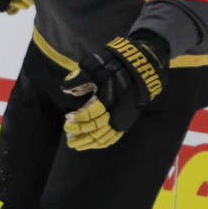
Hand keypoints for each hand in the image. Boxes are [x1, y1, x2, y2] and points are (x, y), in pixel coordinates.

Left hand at [61, 34, 167, 149]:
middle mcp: (119, 111)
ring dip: (88, 142)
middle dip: (80, 133)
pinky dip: (100, 143)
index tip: (67, 116)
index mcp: (112, 98)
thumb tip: (64, 88)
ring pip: (104, 137)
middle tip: (66, 131)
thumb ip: (80, 77)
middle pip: (97, 129)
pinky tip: (89, 144)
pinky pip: (113, 137)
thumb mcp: (97, 65)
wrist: (143, 66)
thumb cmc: (116, 64)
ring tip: (73, 143)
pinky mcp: (127, 121)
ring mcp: (124, 118)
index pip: (93, 114)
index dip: (78, 118)